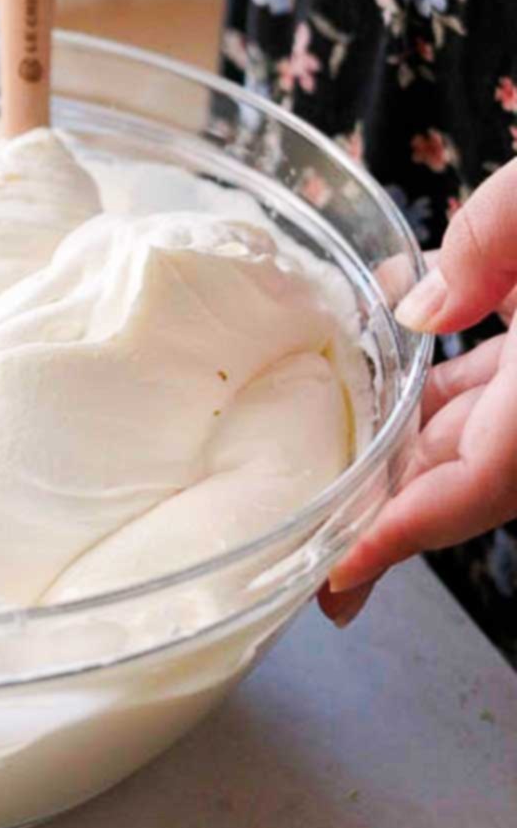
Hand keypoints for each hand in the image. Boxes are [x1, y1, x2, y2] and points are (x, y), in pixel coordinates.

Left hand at [322, 157, 516, 625]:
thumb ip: (489, 245)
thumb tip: (419, 309)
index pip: (474, 486)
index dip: (401, 537)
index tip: (340, 582)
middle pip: (472, 481)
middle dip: (399, 524)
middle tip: (328, 578)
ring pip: (490, 447)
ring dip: (420, 467)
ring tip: (345, 490)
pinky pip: (507, 404)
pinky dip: (454, 411)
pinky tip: (401, 394)